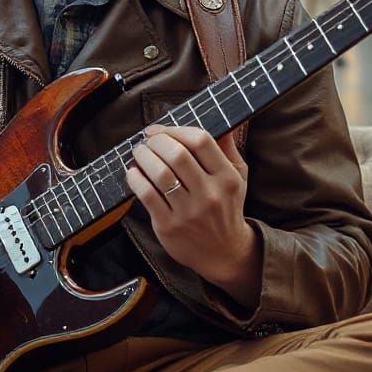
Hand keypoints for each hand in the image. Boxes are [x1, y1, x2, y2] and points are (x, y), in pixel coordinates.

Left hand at [127, 126, 260, 306]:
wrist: (224, 253)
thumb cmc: (226, 207)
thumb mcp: (237, 176)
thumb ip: (227, 146)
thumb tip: (223, 118)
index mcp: (227, 178)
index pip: (201, 141)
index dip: (175, 129)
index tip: (159, 129)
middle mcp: (209, 195)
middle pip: (177, 155)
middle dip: (156, 141)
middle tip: (147, 141)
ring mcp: (188, 212)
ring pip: (159, 174)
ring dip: (143, 157)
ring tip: (139, 153)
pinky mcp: (169, 226)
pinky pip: (146, 195)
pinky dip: (135, 178)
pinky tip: (134, 172)